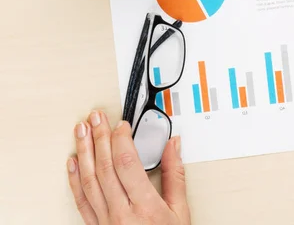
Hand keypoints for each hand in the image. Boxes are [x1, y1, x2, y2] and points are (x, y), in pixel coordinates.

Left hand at [66, 111, 189, 224]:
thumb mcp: (181, 212)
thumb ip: (175, 175)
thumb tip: (173, 146)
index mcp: (145, 208)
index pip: (126, 164)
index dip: (121, 140)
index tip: (121, 125)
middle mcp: (121, 214)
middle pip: (105, 168)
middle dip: (99, 138)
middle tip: (96, 118)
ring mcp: (105, 220)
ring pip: (89, 180)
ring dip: (84, 152)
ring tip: (82, 131)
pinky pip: (81, 200)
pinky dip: (75, 179)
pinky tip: (73, 162)